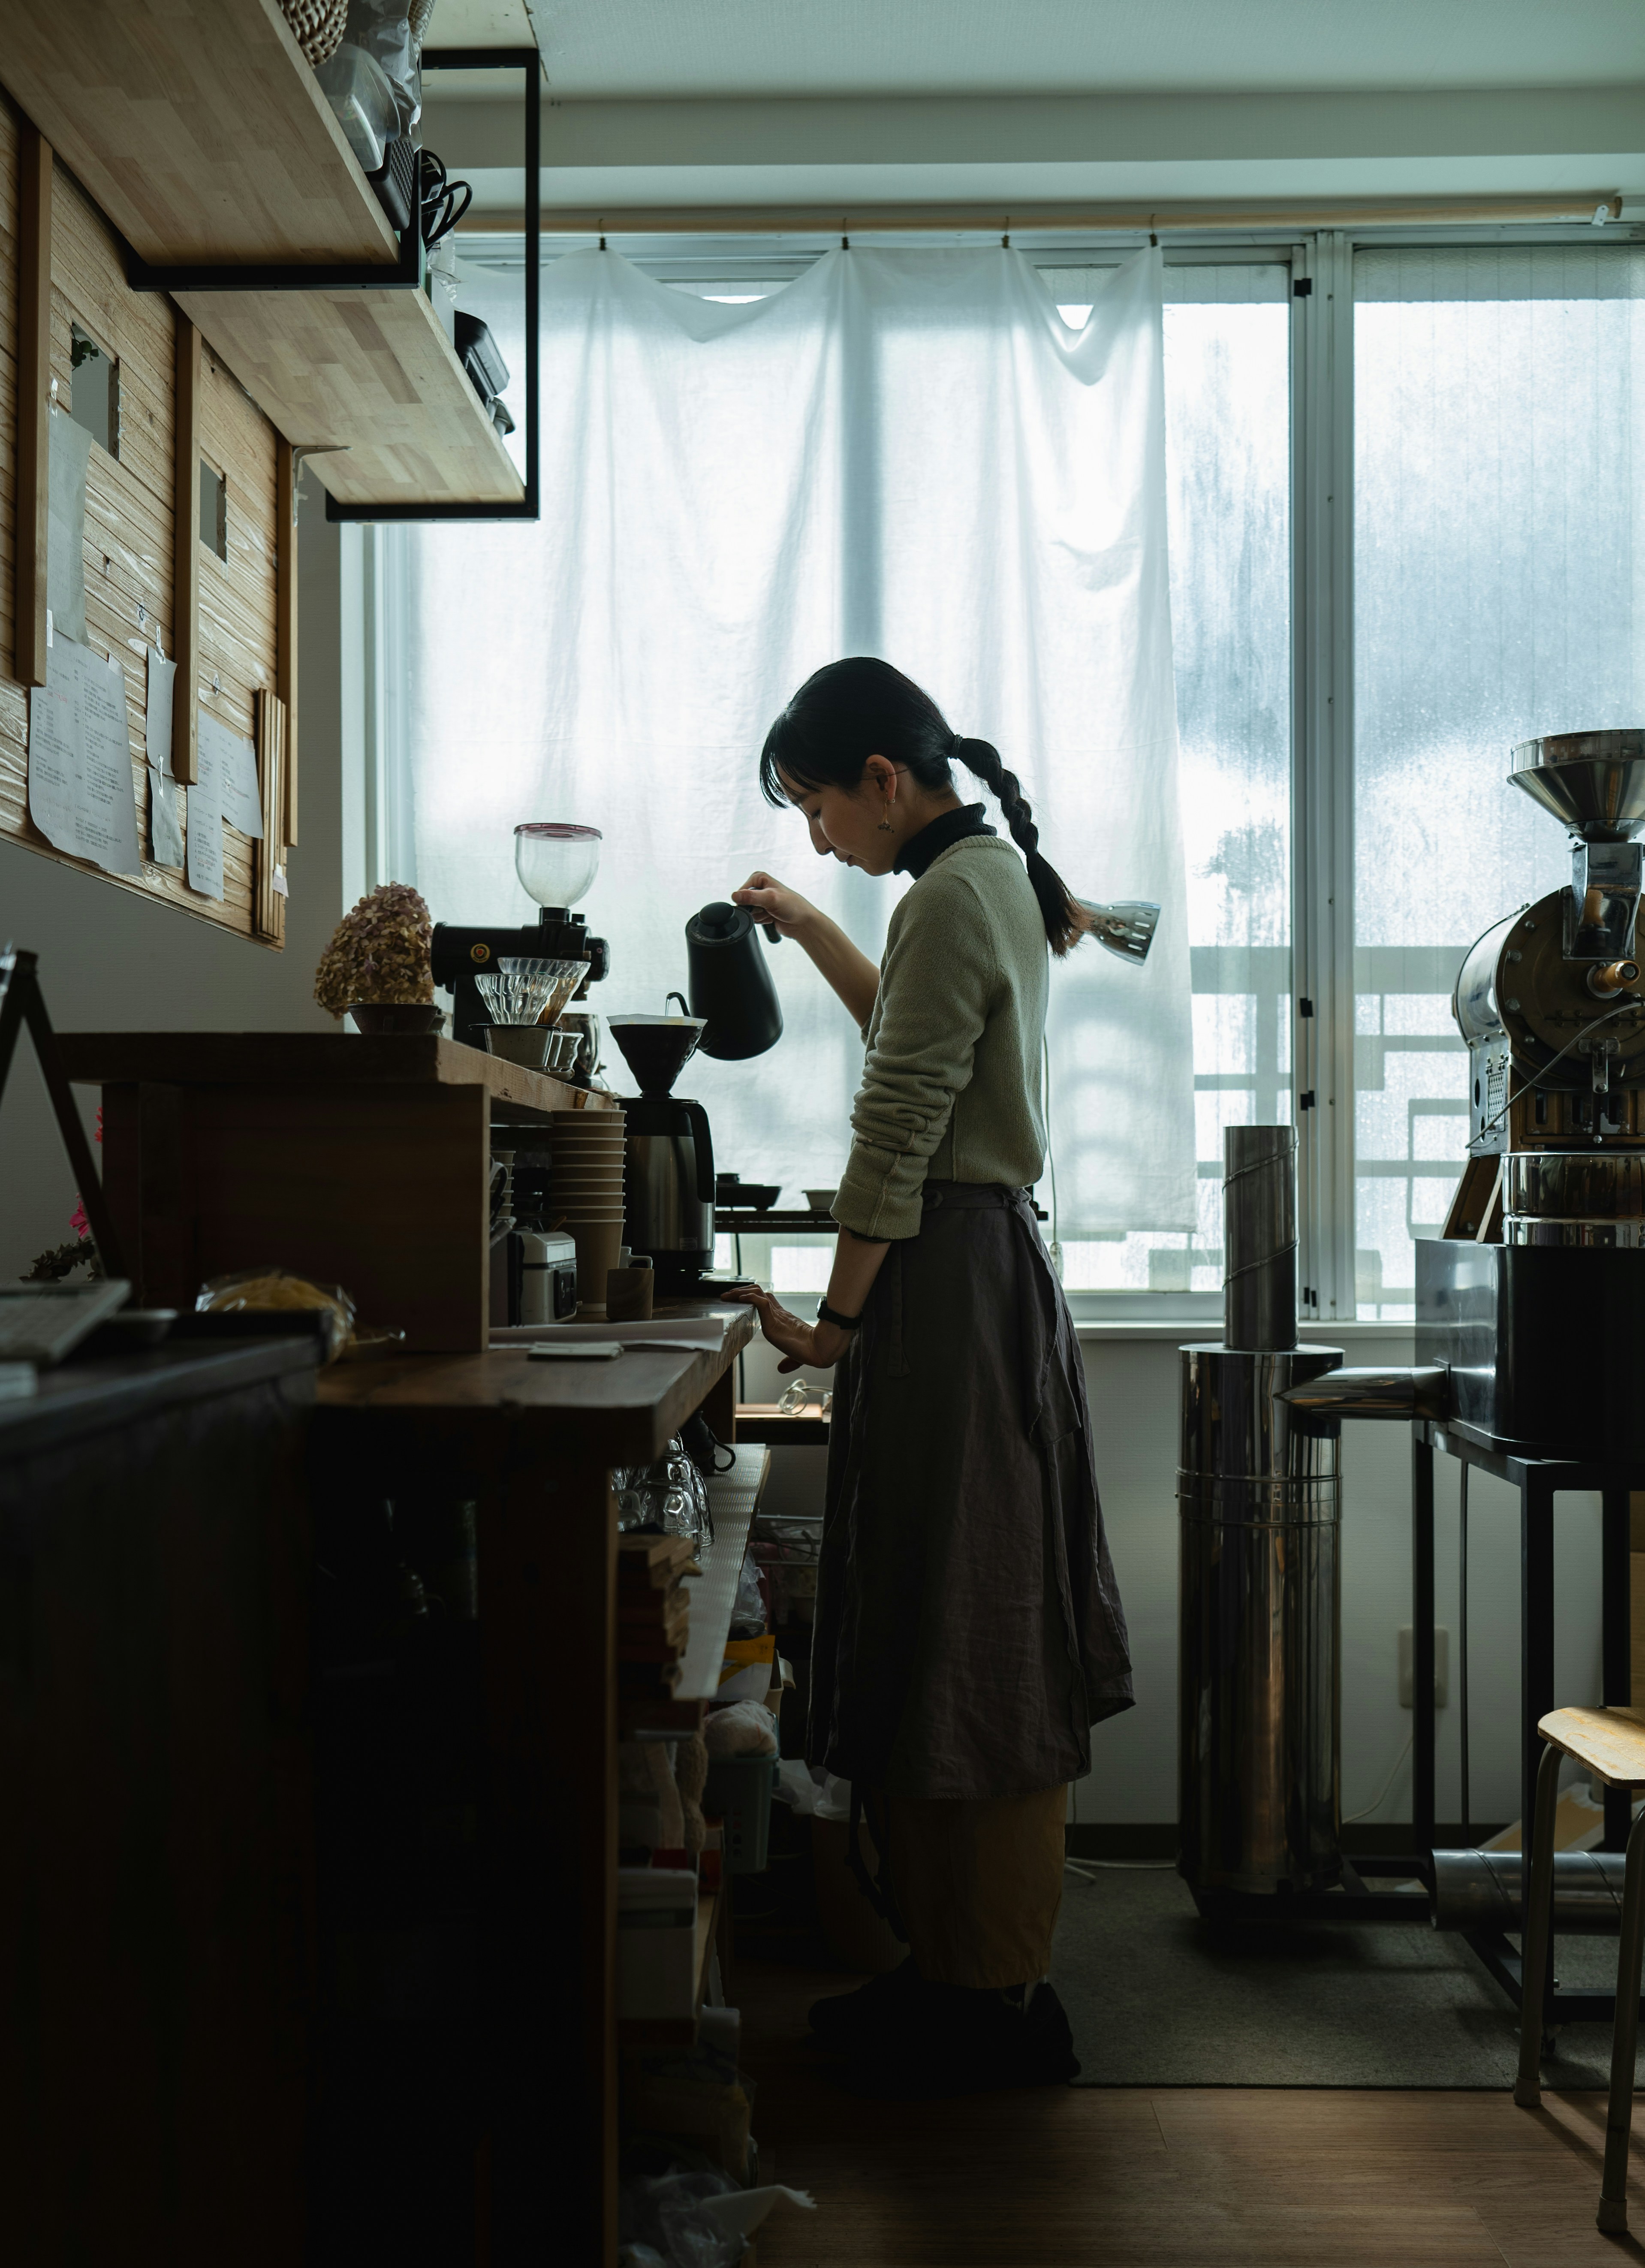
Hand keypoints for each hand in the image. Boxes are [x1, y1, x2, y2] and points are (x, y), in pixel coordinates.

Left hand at [726, 1285, 850, 1373]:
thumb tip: (781, 1368)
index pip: (765, 1300)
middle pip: (758, 1293)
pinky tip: (740, 1299)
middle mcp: (778, 1314)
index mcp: (782, 1319)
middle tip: (726, 1295)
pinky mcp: (776, 1318)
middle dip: (741, 1291)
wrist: (821, 1350)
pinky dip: (749, 1298)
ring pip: (756, 1294)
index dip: (751, 1296)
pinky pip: (760, 1302)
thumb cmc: (812, 1351)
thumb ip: (788, 1361)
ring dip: (740, 1292)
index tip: (737, 1298)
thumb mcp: (795, 1357)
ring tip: (728, 1295)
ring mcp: (777, 1315)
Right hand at [732, 872, 814, 940]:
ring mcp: (761, 901)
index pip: (742, 890)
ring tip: (772, 913)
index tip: (760, 902)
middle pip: (744, 902)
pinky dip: (762, 921)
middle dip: (754, 909)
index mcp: (760, 878)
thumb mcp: (770, 898)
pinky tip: (772, 918)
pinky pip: (754, 919)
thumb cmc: (793, 906)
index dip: (748, 900)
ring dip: (759, 916)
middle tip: (767, 909)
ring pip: (749, 912)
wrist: (803, 923)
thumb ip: (751, 897)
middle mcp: (760, 888)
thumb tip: (734, 895)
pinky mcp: (763, 912)